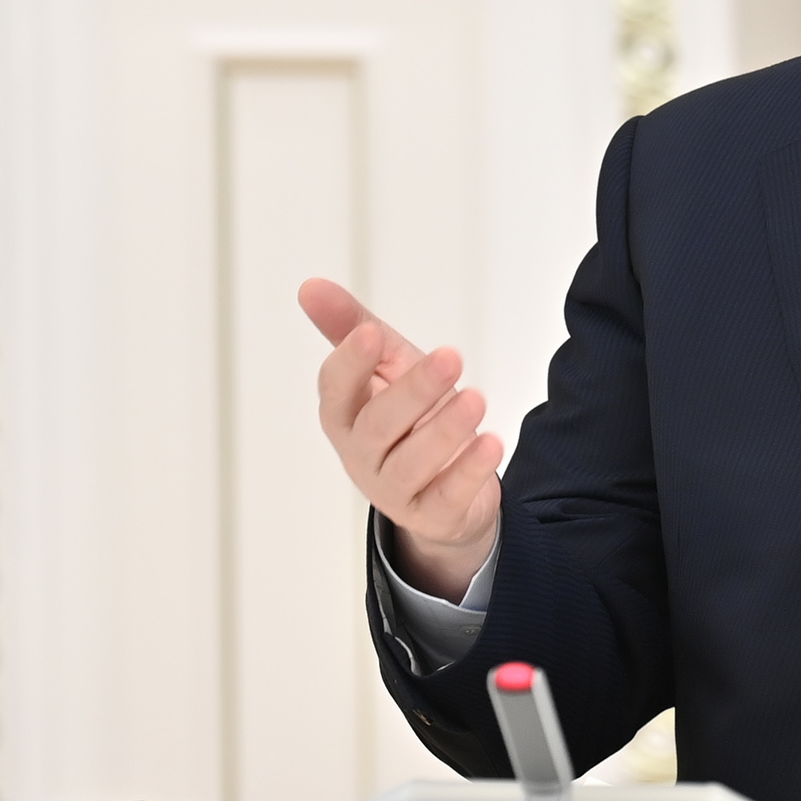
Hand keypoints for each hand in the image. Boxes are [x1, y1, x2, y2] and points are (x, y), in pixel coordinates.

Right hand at [300, 278, 501, 600]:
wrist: (442, 488)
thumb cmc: (410, 416)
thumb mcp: (388, 365)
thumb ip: (354, 327)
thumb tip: (310, 286)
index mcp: (346, 415)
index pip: (336, 390)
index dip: (350, 363)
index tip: (370, 333)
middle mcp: (362, 455)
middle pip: (377, 426)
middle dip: (413, 390)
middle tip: (450, 356)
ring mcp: (393, 490)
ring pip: (410, 464)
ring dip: (444, 430)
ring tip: (476, 399)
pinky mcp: (431, 515)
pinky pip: (446, 497)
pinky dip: (468, 471)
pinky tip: (490, 443)